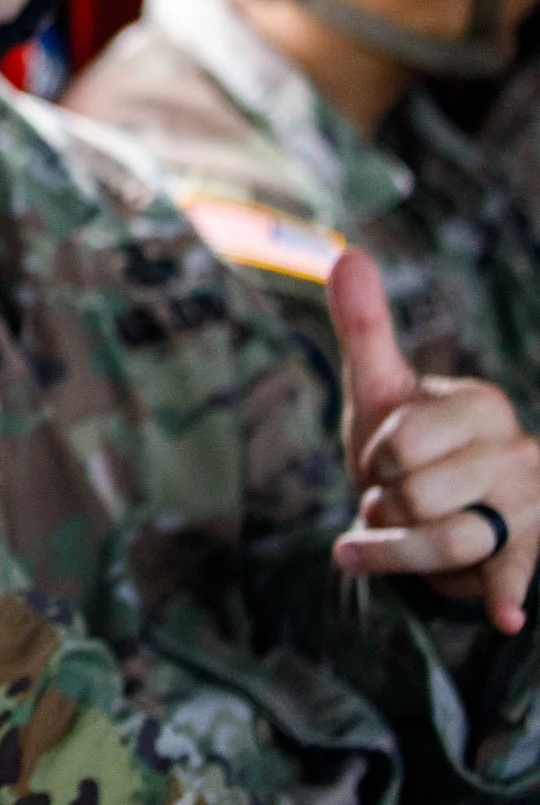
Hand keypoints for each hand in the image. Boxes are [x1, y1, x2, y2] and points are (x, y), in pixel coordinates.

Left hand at [327, 249, 539, 632]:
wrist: (435, 505)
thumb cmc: (407, 443)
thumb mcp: (381, 389)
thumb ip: (366, 327)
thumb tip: (348, 254)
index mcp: (481, 404)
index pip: (402, 443)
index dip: (376, 460)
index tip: (386, 459)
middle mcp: (516, 451)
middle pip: (418, 495)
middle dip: (383, 507)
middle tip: (389, 500)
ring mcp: (527, 506)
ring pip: (446, 541)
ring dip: (397, 551)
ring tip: (388, 538)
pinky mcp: (527, 553)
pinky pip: (512, 574)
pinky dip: (506, 595)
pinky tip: (504, 615)